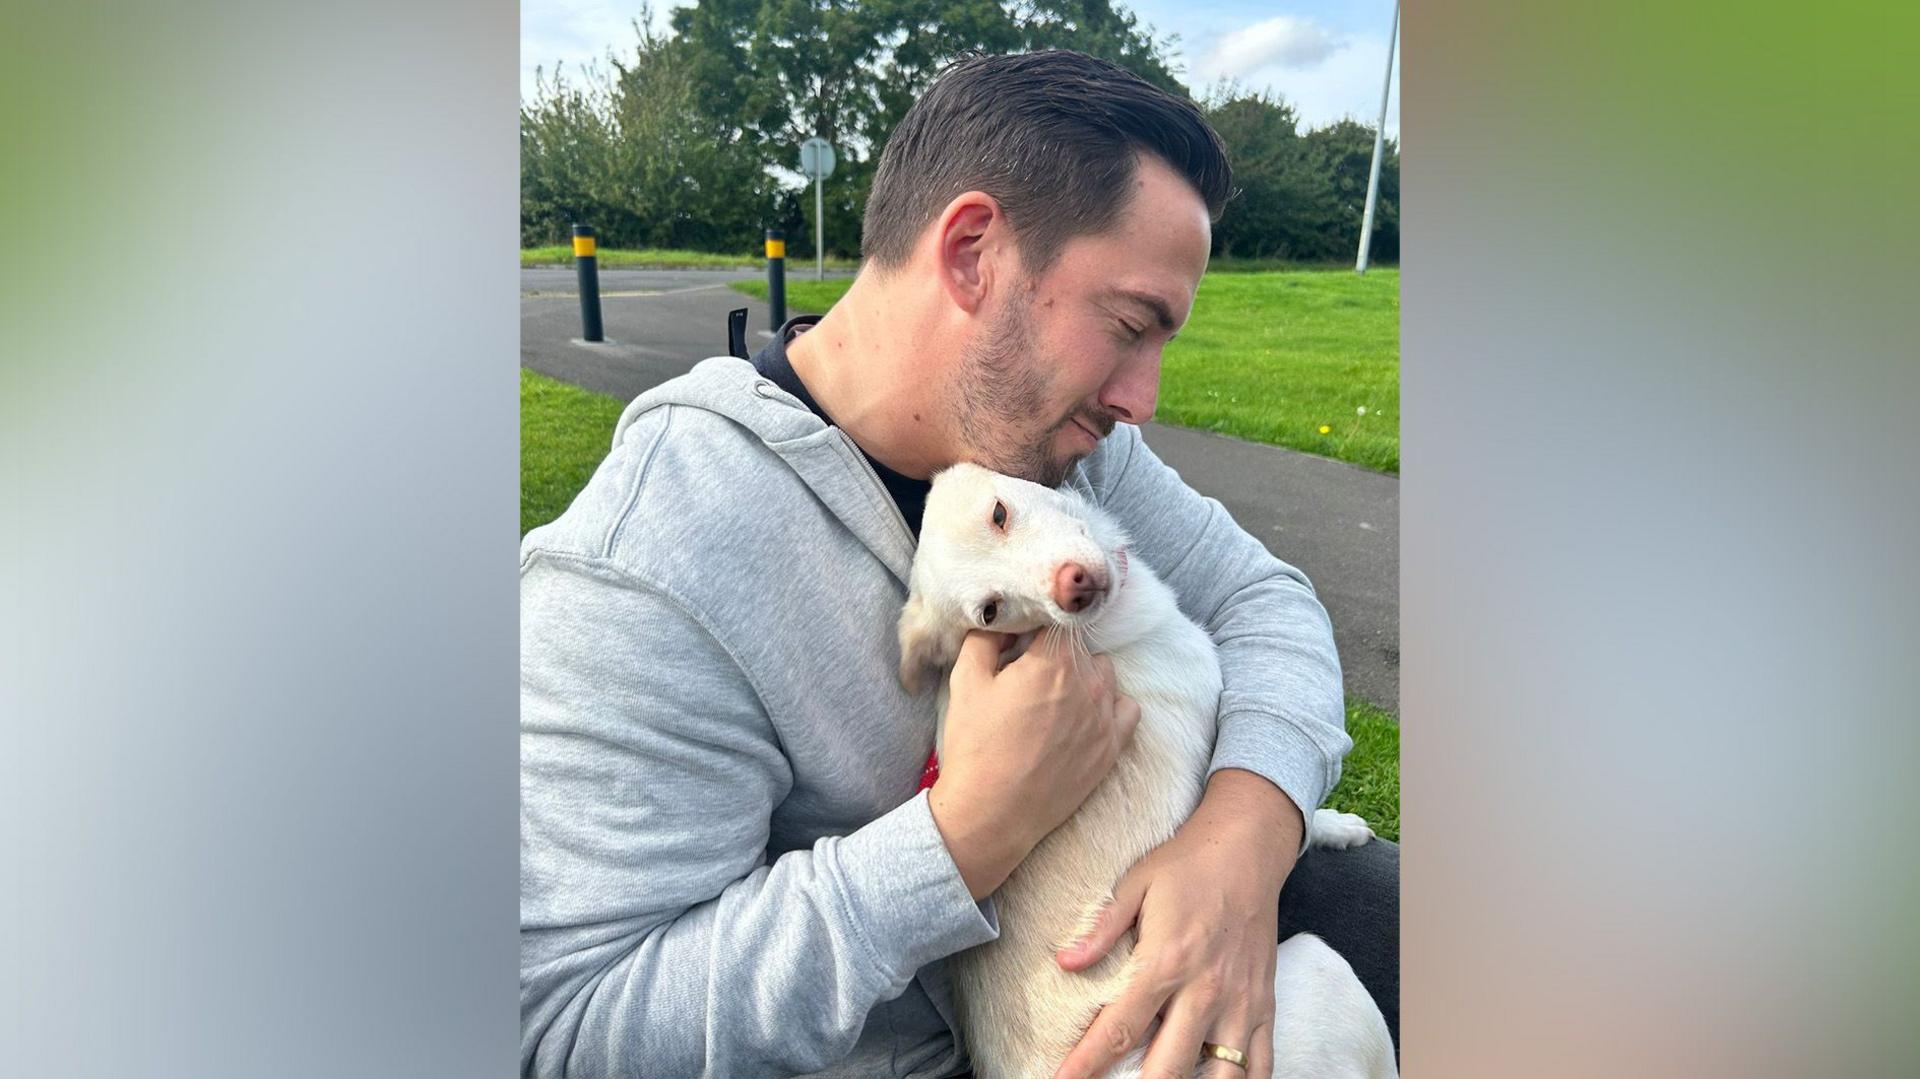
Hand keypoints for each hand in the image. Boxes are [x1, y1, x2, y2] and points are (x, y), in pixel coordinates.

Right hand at [929, 628, 1140, 900]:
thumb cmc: (977, 745)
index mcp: (1053, 659)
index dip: (1038, 626)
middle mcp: (1089, 681)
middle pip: (1081, 647)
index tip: (1022, 641)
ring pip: (1105, 674)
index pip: (1057, 620)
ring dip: (1084, 676)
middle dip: (1057, 653)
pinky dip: (1110, 705)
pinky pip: (1127, 709)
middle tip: (1030, 674)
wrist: (994, 812)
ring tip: (1055, 697)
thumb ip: (985, 637)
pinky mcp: (1113, 746)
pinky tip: (1085, 715)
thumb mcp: (966, 680)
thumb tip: (1003, 621)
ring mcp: (1106, 715)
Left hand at [1052, 769, 1303, 1078]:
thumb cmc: (1186, 863)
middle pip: (1167, 1068)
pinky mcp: (1264, 1005)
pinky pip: (1260, 1064)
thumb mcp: (1135, 884)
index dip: (1087, 1064)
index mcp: (1166, 962)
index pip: (1119, 1029)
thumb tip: (1063, 962)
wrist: (1248, 847)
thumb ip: (1101, 929)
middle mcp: (1205, 990)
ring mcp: (1240, 1003)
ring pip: (1220, 1076)